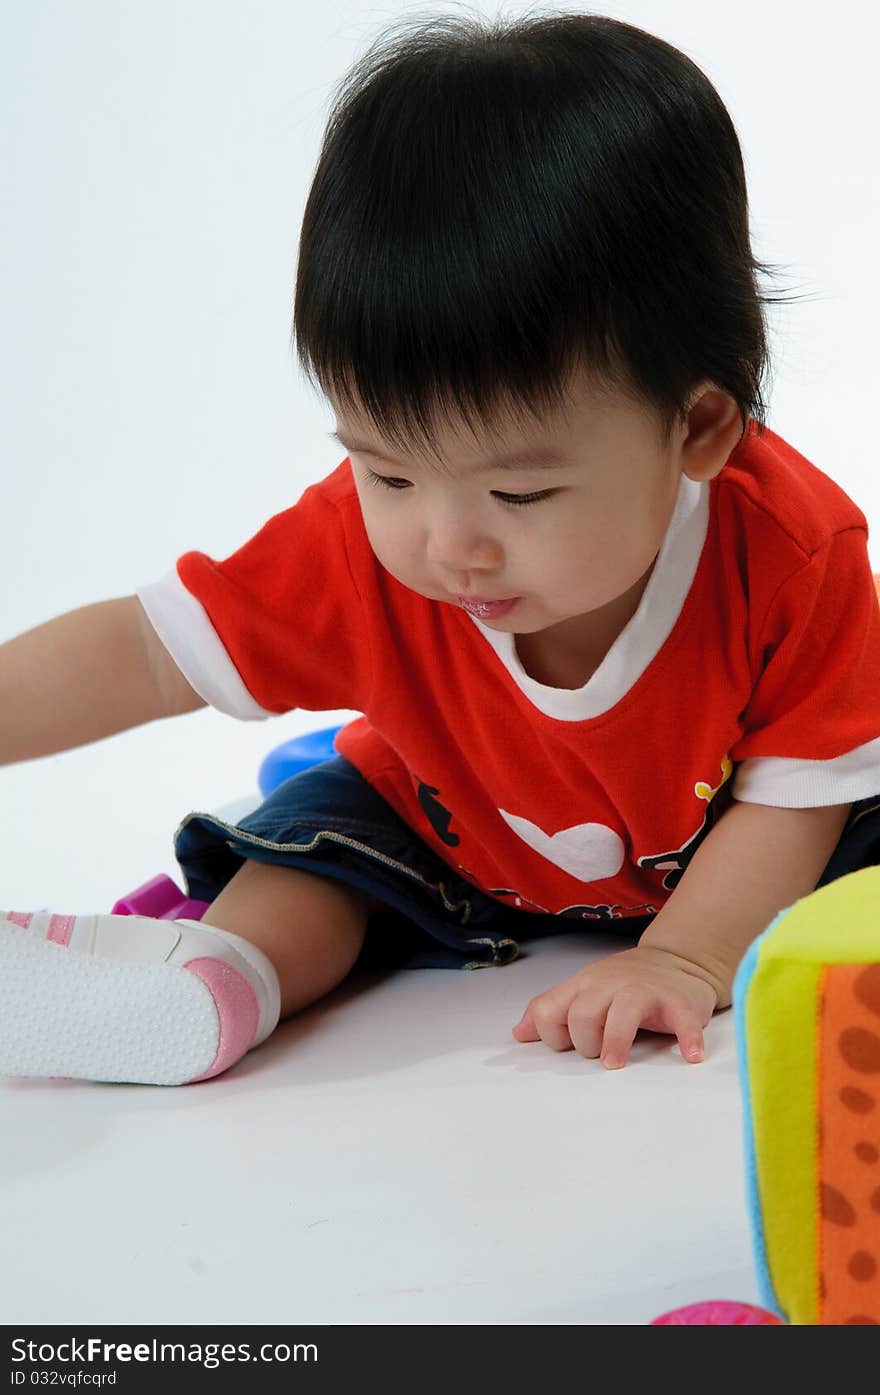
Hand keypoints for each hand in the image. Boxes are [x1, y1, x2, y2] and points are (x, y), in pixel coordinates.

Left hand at [511, 944, 718, 1067]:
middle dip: (585, 1042)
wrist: (679, 959)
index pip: (549, 1010)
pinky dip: (687, 1039)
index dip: (552, 1036)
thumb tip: (519, 1034)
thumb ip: (551, 1010)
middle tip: (600, 1057)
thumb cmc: (625, 983)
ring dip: (616, 1040)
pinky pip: (683, 1020)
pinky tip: (690, 1056)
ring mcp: (646, 991)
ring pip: (623, 1010)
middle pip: (582, 1013)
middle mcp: (610, 984)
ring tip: (615, 1065)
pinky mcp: (680, 1003)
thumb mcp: (583, 991)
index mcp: (583, 985)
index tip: (568, 1048)